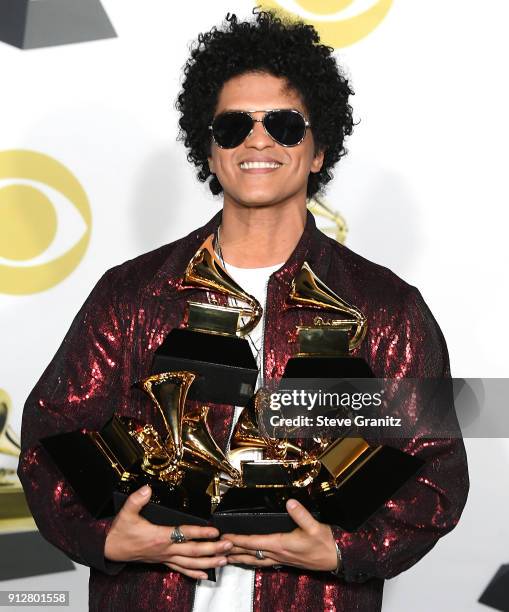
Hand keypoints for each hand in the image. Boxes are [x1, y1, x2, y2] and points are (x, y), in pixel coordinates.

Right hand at [104, 485, 231, 579]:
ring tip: (224, 560)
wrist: (110, 549)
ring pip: (190, 562)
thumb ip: (137, 499)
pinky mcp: (163, 561)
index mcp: (159, 536)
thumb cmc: (120, 532)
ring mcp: (165, 557)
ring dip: (208, 562)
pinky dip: (194, 573)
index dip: (200, 532)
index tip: (215, 531)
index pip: (184, 533)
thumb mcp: (126, 512)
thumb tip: (147, 488)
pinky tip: (205, 575)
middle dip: (212, 548)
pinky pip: (181, 569)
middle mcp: (165, 549)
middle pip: (193, 551)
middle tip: (228, 545)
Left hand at [221, 499, 336, 571]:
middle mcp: (279, 554)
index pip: (254, 543)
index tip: (225, 537)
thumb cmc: (325, 544)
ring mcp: (282, 559)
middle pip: (250, 554)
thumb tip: (290, 502)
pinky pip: (264, 562)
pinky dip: (253, 560)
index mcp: (282, 545)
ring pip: (256, 560)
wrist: (337, 558)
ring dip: (241, 558)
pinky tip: (251, 560)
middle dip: (233, 551)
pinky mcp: (286, 561)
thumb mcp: (315, 527)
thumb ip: (301, 515)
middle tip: (218, 548)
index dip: (238, 540)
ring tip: (227, 556)